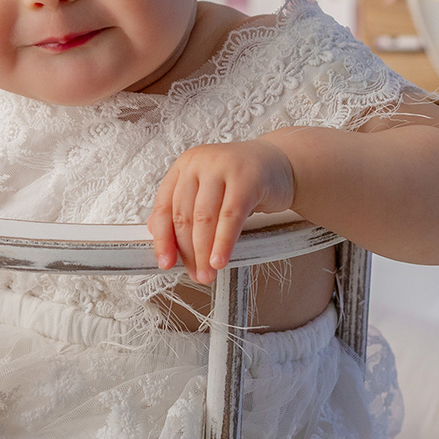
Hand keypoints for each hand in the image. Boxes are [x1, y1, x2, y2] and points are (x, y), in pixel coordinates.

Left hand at [148, 138, 293, 285]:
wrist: (281, 163)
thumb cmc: (242, 180)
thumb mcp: (208, 190)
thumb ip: (183, 207)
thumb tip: (156, 232)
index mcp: (184, 166)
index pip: (164, 206)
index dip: (162, 238)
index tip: (165, 263)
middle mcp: (199, 163)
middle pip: (185, 215)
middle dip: (187, 251)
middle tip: (194, 274)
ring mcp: (222, 168)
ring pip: (205, 218)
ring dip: (203, 252)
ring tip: (207, 273)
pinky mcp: (246, 179)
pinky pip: (230, 217)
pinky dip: (223, 243)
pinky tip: (220, 260)